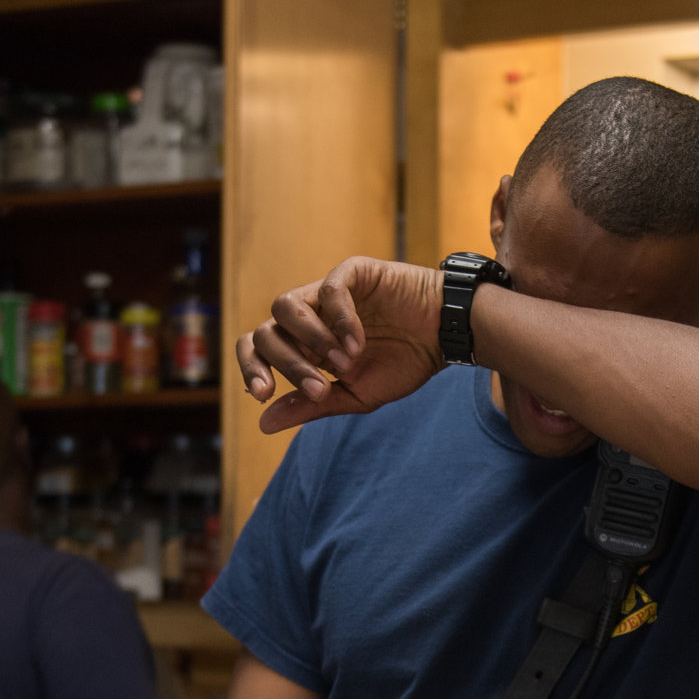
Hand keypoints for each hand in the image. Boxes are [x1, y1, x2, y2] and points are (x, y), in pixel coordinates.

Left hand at [236, 256, 442, 433]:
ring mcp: (328, 293)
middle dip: (286, 365)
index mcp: (304, 346)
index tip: (264, 394)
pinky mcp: (353, 273)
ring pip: (285, 306)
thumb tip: (263, 424)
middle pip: (266, 332)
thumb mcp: (356, 395)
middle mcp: (309, 317)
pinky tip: (358, 342)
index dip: (251, 369)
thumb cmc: (404, 363)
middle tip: (319, 388)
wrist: (447, 338)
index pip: (258, 348)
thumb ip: (312, 406)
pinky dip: (339, 319)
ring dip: (309, 341)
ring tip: (343, 363)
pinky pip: (328, 288)